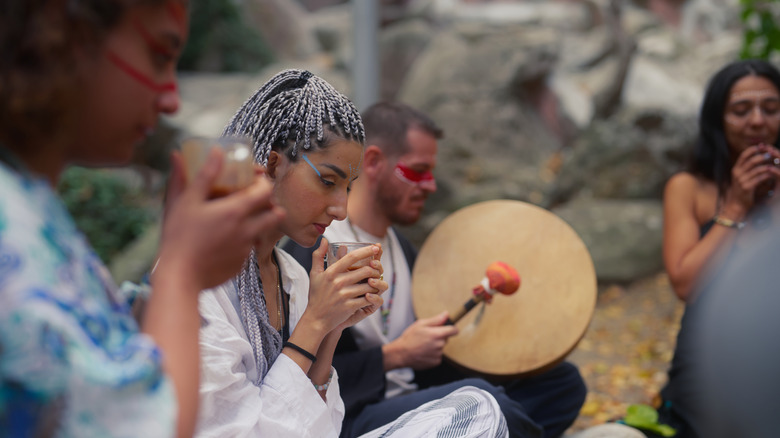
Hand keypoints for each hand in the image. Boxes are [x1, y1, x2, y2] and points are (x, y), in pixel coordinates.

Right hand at [154, 149, 284, 290]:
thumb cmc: (179, 237)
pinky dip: (243, 242)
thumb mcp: (186, 201)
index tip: (255, 179)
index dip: (264, 183)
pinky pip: (249, 249)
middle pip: (275, 213)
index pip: (266, 191)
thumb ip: (202, 174)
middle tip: (254, 200)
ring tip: (242, 219)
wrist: (179, 277)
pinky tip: (225, 240)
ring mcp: (246, 249)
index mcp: (235, 211)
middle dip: (269, 204)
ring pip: (264, 231)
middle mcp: (247, 230)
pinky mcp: (241, 264)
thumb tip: (213, 149)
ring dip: (259, 223)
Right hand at [303, 239, 386, 332]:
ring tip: (376, 281)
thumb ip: (318, 256)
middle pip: (365, 270)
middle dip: (375, 269)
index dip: (366, 251)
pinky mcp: (350, 306)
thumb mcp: (314, 274)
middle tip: (377, 269)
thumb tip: (324, 240)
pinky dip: (373, 295)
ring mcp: (344, 295)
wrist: (316, 319)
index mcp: (331, 272)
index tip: (375, 247)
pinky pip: (368, 298)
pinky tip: (373, 294)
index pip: (352, 257)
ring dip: (375, 283)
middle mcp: (338, 282)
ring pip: (369, 285)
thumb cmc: (316, 295)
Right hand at [384, 311, 458, 370]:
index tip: (449, 329)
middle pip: (446, 339)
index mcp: (437, 334)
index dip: (452, 328)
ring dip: (435, 346)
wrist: (401, 353)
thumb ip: (436, 320)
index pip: (454, 330)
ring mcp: (438, 354)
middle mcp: (440, 345)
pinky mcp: (436, 362)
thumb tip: (446, 314)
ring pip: (441, 347)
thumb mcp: (421, 324)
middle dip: (439, 337)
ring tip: (423, 345)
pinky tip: (424, 352)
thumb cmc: (410, 338)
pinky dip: (433, 354)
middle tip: (427, 337)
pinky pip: (438, 356)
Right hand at [724, 144, 779, 215]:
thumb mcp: (742, 177)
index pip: (744, 155)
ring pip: (757, 169)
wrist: (736, 204)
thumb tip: (759, 156)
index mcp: (736, 169)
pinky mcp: (747, 187)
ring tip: (775, 165)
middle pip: (751, 161)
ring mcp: (741, 180)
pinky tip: (773, 175)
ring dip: (768, 166)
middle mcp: (737, 173)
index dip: (753, 149)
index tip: (763, 146)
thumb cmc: (742, 189)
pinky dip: (767, 175)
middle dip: (763, 156)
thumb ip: (747, 167)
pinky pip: (760, 178)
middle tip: (771, 154)